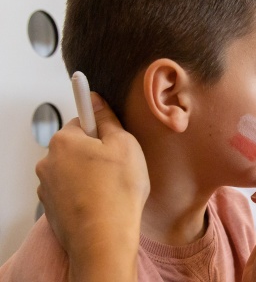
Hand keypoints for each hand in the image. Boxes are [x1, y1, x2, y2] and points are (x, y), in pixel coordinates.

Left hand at [36, 93, 149, 281]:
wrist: (104, 238)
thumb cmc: (117, 191)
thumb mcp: (124, 143)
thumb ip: (107, 118)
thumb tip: (94, 100)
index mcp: (63, 140)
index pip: (82, 120)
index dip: (102, 128)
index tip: (114, 137)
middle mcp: (48, 161)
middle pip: (76, 146)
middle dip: (97, 153)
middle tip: (120, 166)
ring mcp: (47, 187)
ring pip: (74, 169)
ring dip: (90, 174)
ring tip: (113, 188)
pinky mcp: (52, 208)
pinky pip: (71, 191)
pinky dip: (85, 192)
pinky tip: (103, 201)